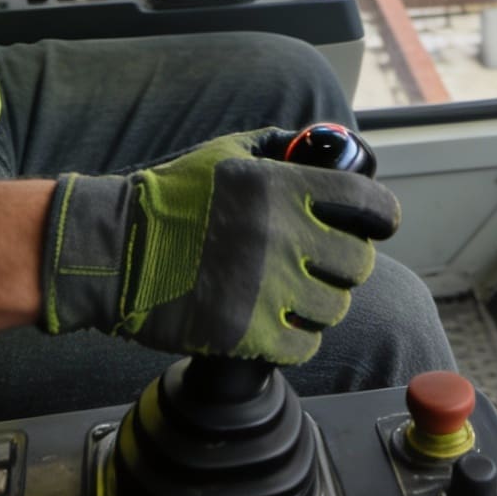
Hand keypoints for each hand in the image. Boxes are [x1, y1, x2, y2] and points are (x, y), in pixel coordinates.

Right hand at [39, 128, 399, 365]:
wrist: (114, 252)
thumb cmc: (169, 199)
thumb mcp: (226, 154)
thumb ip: (279, 149)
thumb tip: (322, 149)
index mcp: (283, 188)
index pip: (369, 203)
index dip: (382, 216)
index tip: (377, 224)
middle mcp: (283, 236)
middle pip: (356, 263)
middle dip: (344, 264)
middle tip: (322, 264)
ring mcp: (267, 290)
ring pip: (334, 308)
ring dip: (320, 303)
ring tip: (294, 296)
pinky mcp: (247, 334)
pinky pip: (304, 346)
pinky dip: (298, 339)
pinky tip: (279, 326)